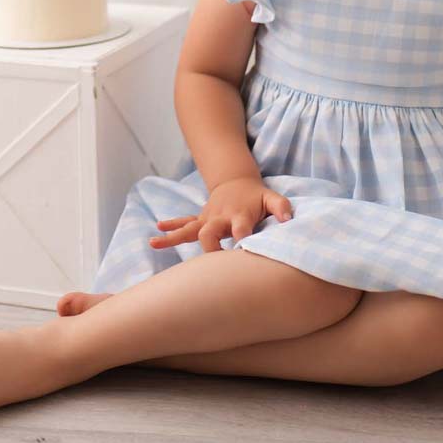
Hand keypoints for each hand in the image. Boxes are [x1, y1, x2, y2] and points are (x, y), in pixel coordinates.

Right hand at [150, 176, 292, 253]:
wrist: (236, 182)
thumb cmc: (257, 197)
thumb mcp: (272, 198)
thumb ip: (281, 208)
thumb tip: (287, 220)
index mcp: (240, 214)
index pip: (240, 228)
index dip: (241, 236)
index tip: (241, 245)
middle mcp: (221, 217)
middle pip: (210, 231)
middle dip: (209, 245)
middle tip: (213, 260)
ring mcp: (208, 219)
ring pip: (189, 228)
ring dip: (174, 236)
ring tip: (155, 242)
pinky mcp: (200, 221)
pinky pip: (183, 224)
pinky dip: (171, 231)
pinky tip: (156, 237)